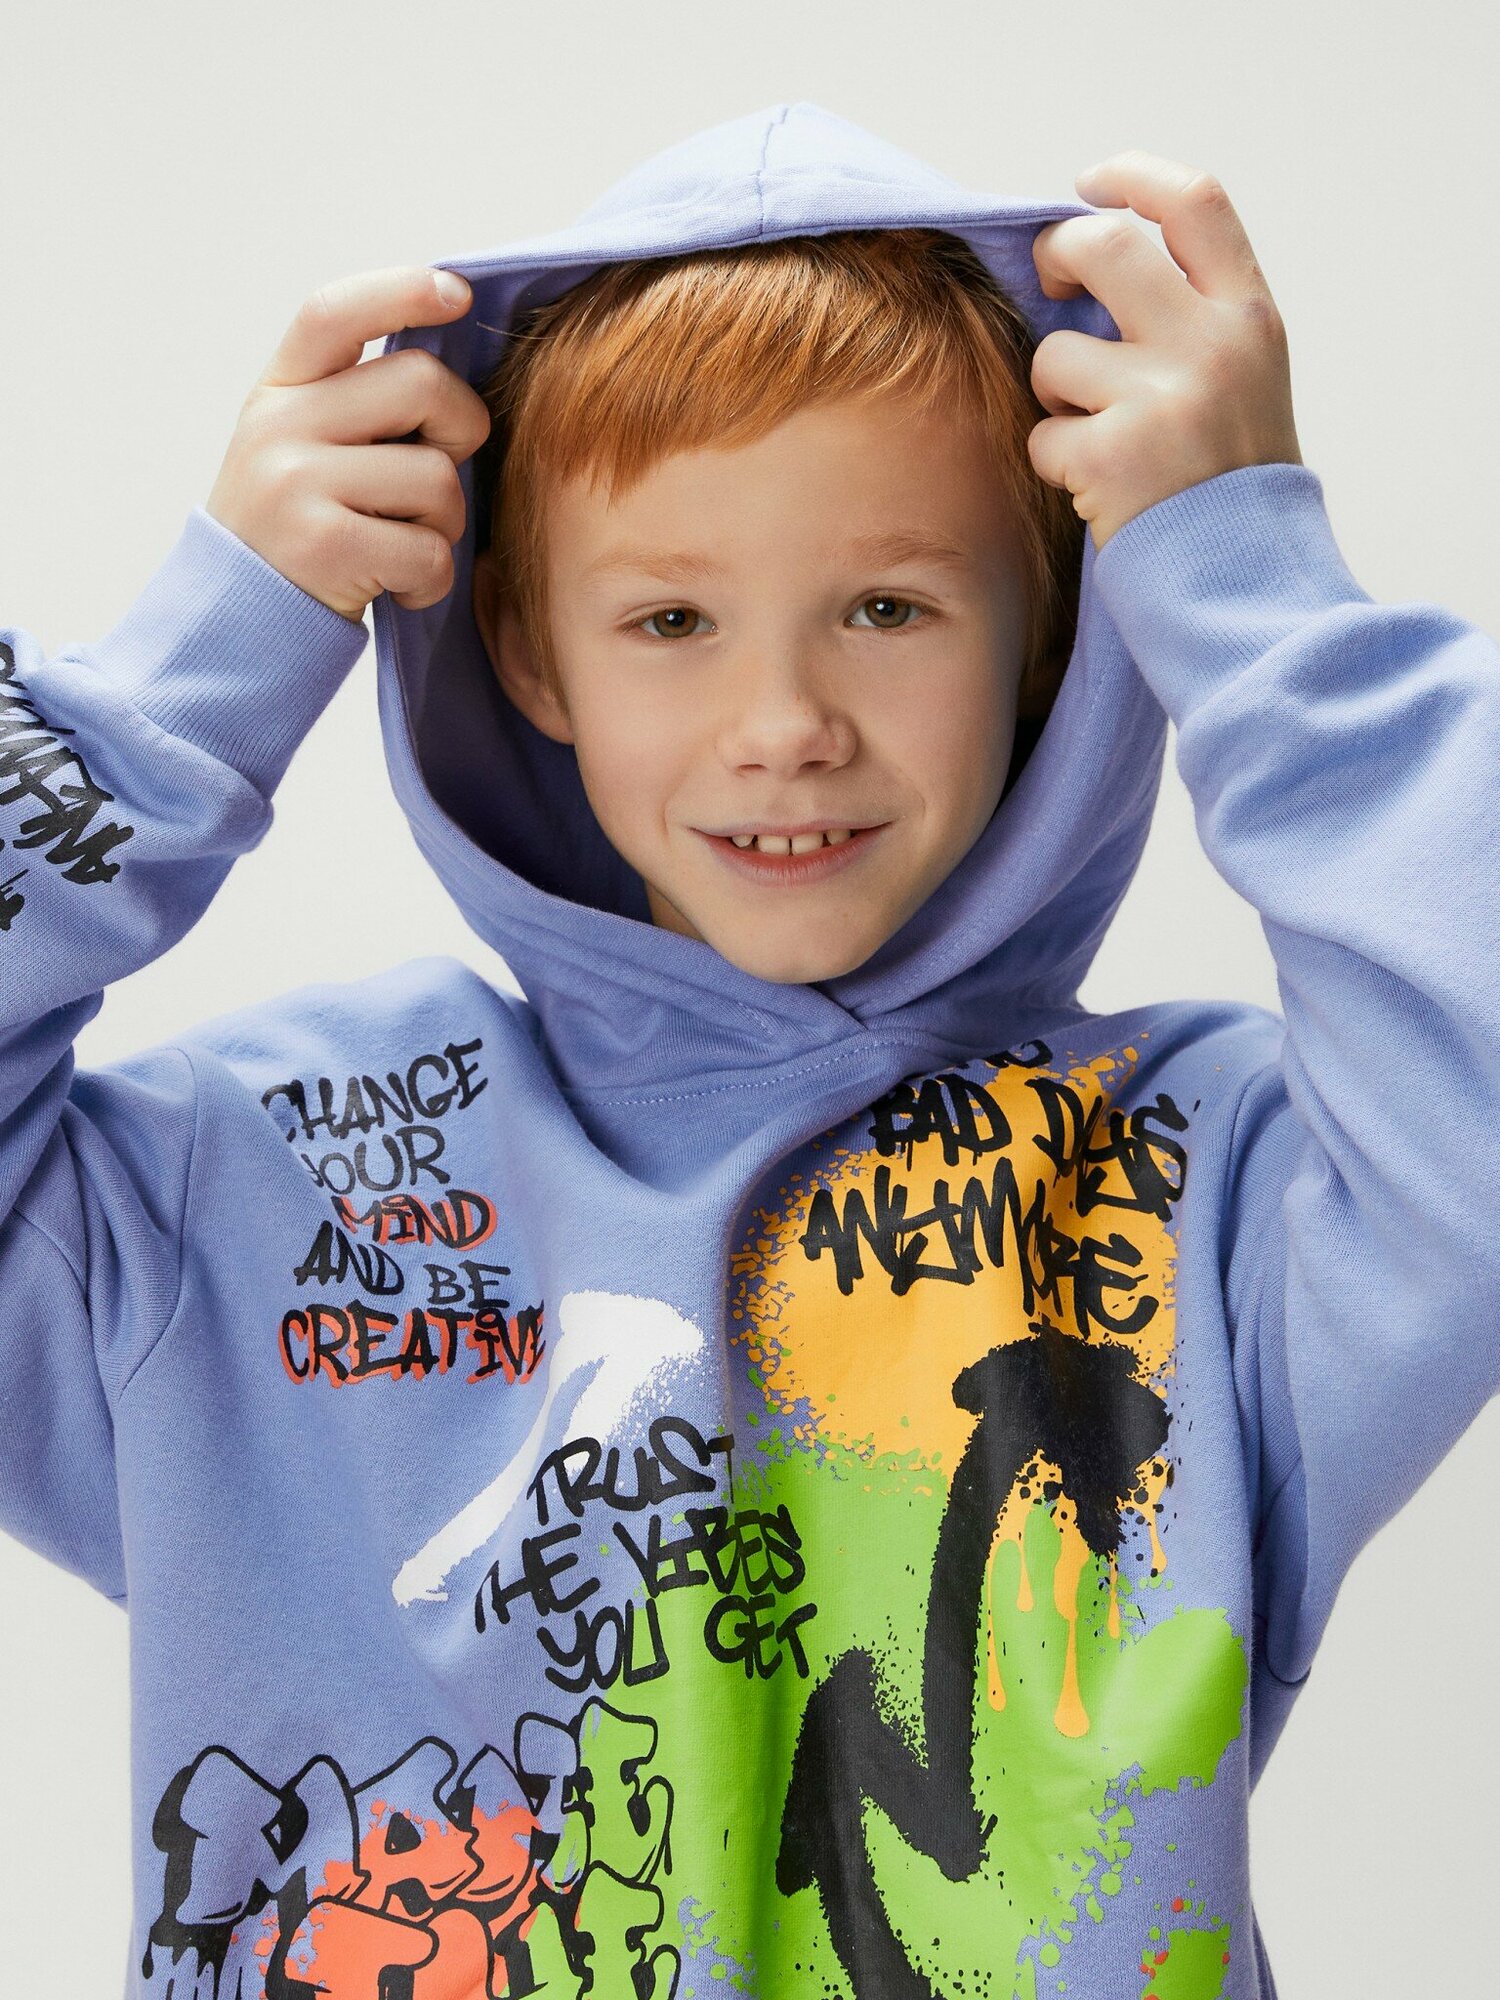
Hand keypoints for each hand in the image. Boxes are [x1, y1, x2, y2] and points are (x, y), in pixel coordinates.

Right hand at [206, 267, 490, 621]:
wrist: (239, 623)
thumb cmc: (297, 530)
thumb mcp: (300, 446)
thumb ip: (356, 400)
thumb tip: (451, 353)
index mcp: (278, 389)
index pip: (335, 313)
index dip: (401, 292)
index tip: (456, 292)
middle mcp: (280, 425)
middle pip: (422, 384)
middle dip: (461, 430)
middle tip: (440, 471)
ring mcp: (296, 483)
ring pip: (437, 478)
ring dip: (446, 522)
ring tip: (405, 542)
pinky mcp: (323, 545)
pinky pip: (428, 550)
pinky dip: (431, 581)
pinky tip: (399, 588)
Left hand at [1028, 153, 1301, 548]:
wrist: (1247, 582)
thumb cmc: (1232, 482)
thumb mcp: (1247, 379)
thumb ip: (1194, 318)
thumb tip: (1097, 260)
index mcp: (1250, 317)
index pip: (1194, 203)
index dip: (1132, 178)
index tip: (1090, 183)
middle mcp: (1211, 345)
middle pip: (1106, 245)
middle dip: (1057, 256)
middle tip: (1049, 281)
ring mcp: (1161, 400)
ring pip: (1054, 353)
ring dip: (1052, 392)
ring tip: (1091, 430)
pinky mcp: (1112, 458)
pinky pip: (1042, 437)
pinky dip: (1053, 464)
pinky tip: (1094, 488)